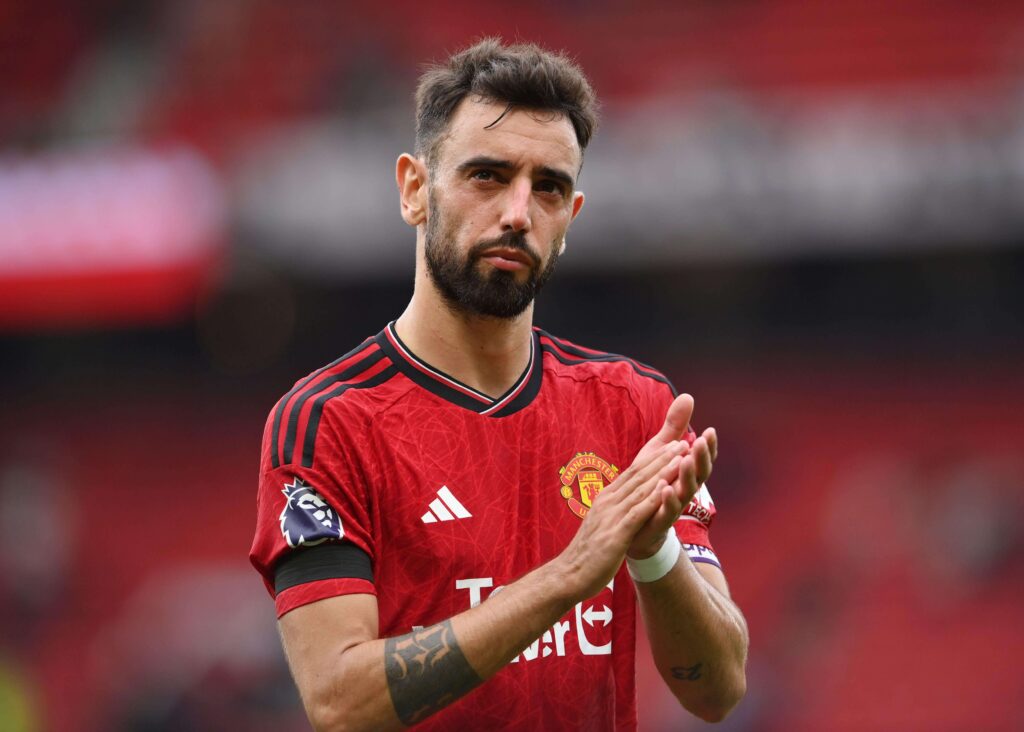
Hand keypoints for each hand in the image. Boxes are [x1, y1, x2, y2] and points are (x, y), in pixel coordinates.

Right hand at [556, 439, 689, 598]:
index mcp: (606, 499)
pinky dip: (652, 499)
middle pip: (639, 475)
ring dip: (662, 472)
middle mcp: (608, 502)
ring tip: (681, 458)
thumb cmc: (588, 553)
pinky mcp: (615, 535)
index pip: (633, 473)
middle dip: (662, 458)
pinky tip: (666, 489)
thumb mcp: (602, 524)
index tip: (671, 445)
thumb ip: (614, 509)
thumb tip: (624, 500)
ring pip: (641, 490)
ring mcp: (611, 517)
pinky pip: (637, 513)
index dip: (654, 458)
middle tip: (683, 442)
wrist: (568, 575)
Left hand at [627, 395, 717, 558]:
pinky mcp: (659, 521)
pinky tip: (664, 487)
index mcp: (685, 472)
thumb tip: (688, 396)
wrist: (635, 524)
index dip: (707, 447)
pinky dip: (667, 499)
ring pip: (685, 492)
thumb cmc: (651, 484)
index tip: (710, 430)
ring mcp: (673, 506)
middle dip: (700, 458)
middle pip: (698, 474)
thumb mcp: (660, 451)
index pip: (701, 458)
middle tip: (700, 442)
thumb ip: (674, 427)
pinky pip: (666, 511)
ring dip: (686, 476)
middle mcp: (684, 489)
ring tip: (685, 461)